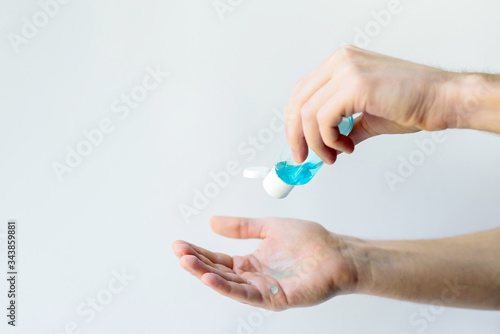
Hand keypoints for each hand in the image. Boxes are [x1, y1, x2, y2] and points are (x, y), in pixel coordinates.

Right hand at [171, 216, 356, 310]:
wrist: (337, 252)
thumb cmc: (310, 242)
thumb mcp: (268, 227)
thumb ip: (242, 227)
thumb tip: (213, 222)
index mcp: (251, 263)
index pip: (219, 259)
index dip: (199, 252)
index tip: (180, 243)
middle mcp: (254, 279)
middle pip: (218, 272)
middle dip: (196, 263)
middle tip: (178, 251)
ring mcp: (263, 289)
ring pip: (228, 285)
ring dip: (205, 275)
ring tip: (186, 262)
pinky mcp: (276, 298)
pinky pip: (247, 294)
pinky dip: (227, 287)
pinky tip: (210, 277)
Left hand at [285, 45, 457, 163]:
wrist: (442, 100)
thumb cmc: (411, 103)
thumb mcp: (365, 116)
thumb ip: (341, 127)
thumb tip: (323, 147)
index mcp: (340, 63)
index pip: (301, 92)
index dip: (293, 122)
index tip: (297, 144)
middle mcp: (340, 61)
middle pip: (298, 101)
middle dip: (296, 135)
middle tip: (303, 157)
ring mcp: (347, 70)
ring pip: (308, 114)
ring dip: (317, 143)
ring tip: (333, 155)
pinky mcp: (356, 85)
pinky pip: (324, 119)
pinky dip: (330, 140)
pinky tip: (346, 146)